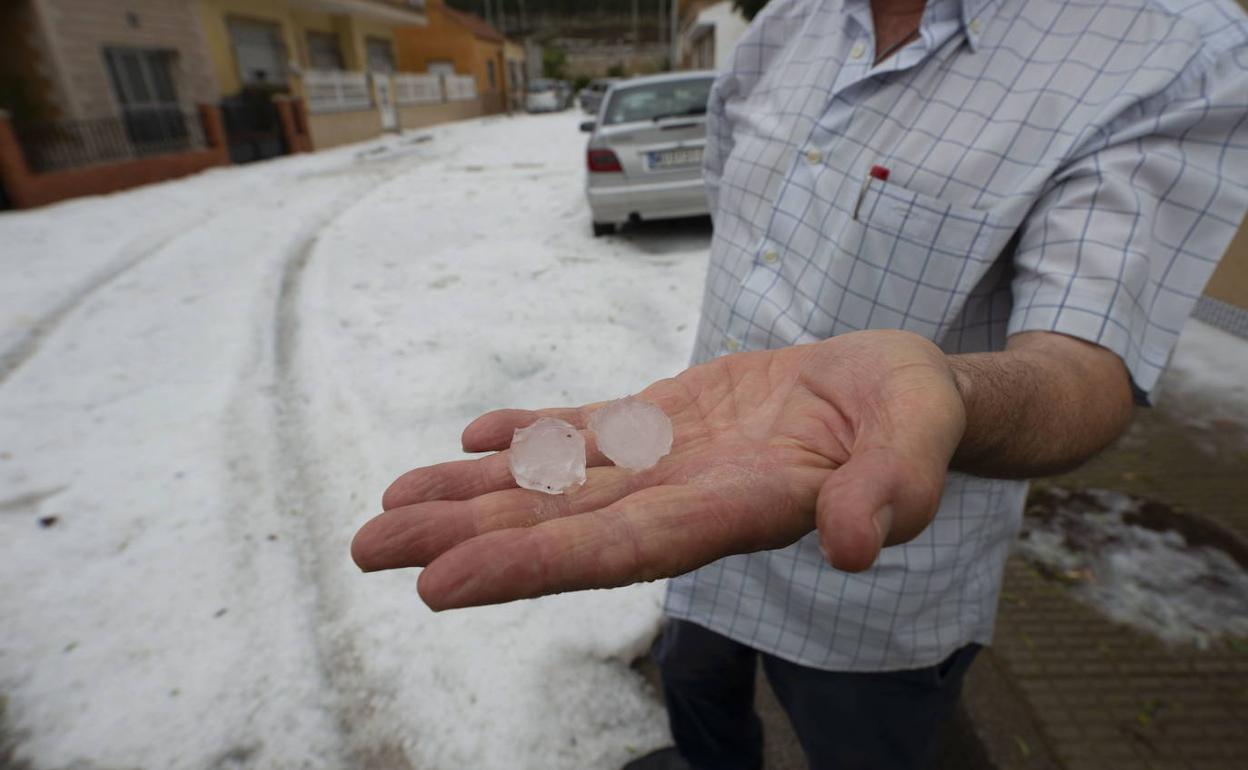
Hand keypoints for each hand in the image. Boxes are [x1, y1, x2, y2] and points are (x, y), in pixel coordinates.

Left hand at [351, 329, 966, 609]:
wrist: (897, 390)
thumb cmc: (914, 411)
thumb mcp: (922, 433)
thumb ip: (894, 485)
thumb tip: (852, 543)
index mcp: (739, 510)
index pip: (625, 548)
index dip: (536, 565)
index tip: (445, 583)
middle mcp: (686, 497)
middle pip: (563, 524)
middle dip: (468, 538)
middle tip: (370, 547)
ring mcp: (670, 460)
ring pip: (558, 481)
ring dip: (474, 495)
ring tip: (390, 505)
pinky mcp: (668, 422)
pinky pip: (587, 431)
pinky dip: (529, 436)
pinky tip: (473, 437)